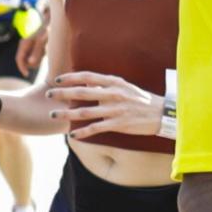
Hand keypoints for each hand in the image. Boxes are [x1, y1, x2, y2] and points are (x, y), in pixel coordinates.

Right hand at [16, 23, 48, 76]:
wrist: (50, 21)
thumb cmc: (46, 30)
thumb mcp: (42, 42)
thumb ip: (36, 52)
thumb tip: (30, 64)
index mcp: (24, 44)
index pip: (19, 59)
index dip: (22, 68)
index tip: (26, 75)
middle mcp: (26, 45)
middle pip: (26, 60)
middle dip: (34, 62)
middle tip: (43, 56)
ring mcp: (31, 46)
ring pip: (33, 58)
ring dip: (39, 58)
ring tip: (46, 49)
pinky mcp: (37, 46)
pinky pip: (38, 55)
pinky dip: (42, 54)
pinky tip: (47, 48)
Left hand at [45, 71, 161, 137]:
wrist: (163, 114)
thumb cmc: (143, 101)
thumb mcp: (126, 87)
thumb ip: (108, 86)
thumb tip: (89, 86)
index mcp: (116, 83)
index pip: (89, 76)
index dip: (71, 77)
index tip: (57, 79)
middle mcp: (114, 94)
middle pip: (83, 92)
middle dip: (63, 93)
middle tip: (49, 94)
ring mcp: (116, 109)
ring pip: (86, 111)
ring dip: (67, 113)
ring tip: (54, 115)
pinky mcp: (120, 124)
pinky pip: (97, 128)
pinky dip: (83, 131)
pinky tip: (72, 134)